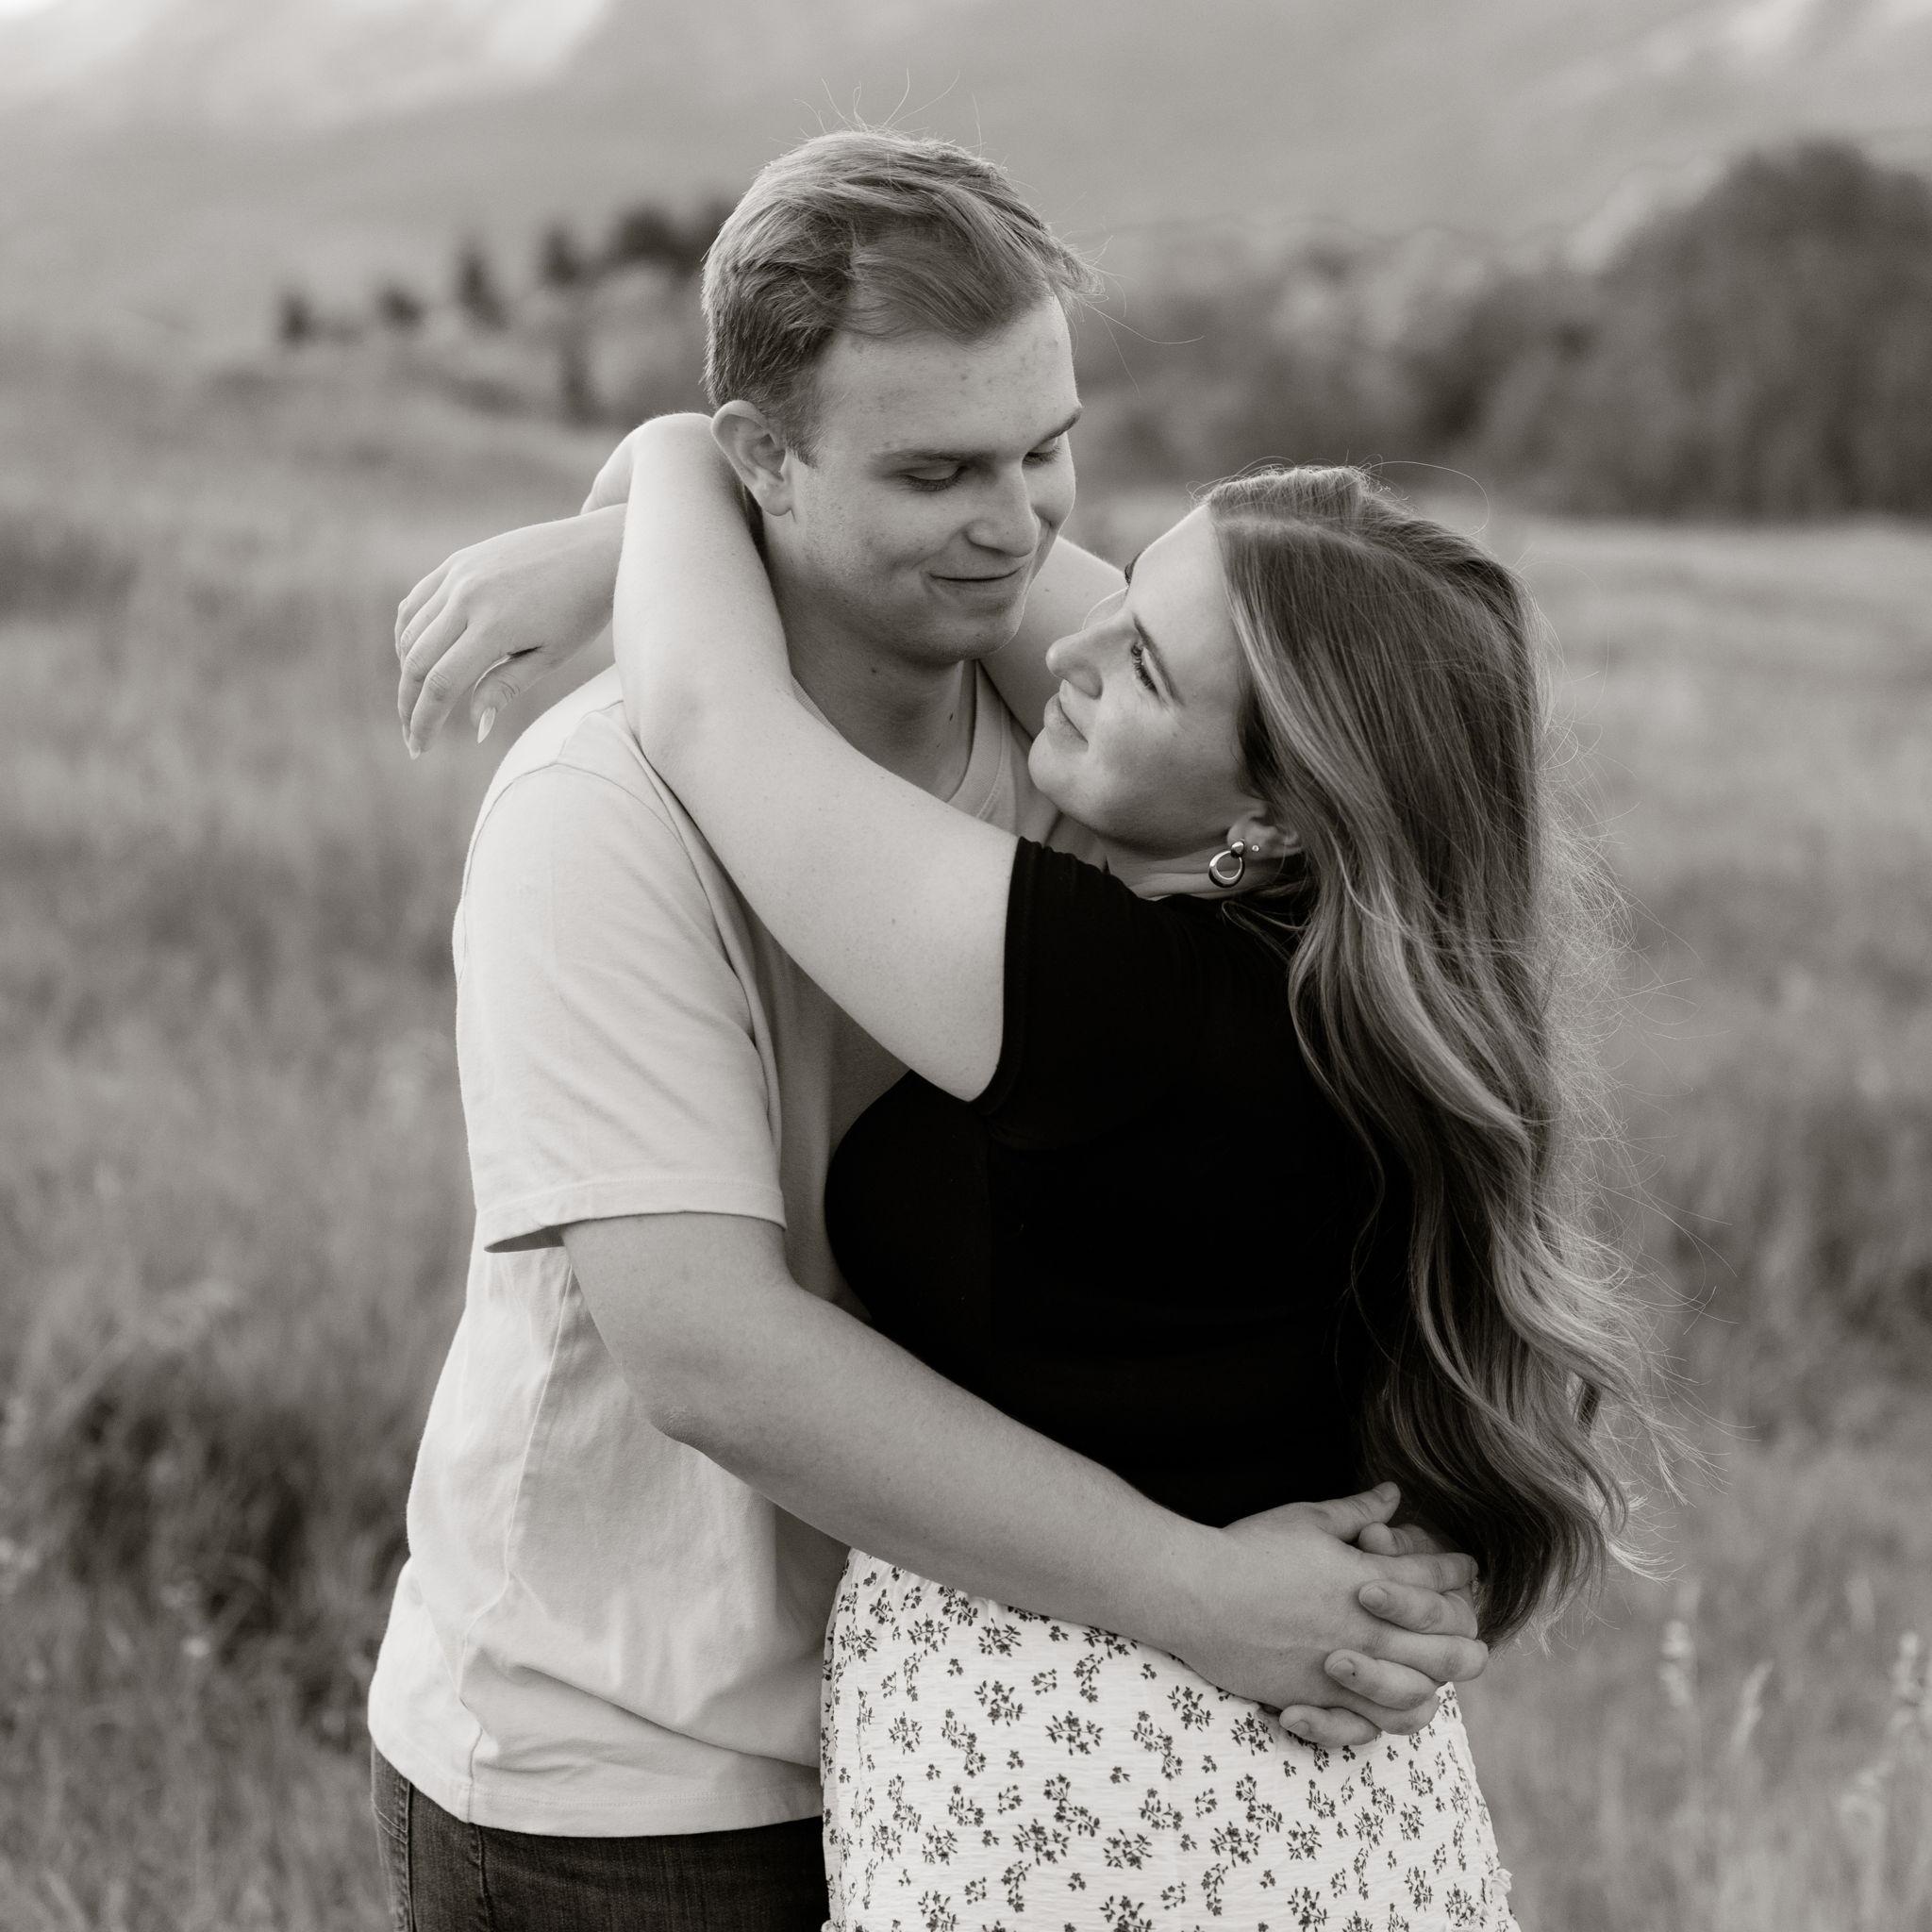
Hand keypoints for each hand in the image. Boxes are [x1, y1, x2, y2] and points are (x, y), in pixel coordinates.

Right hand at [395, 507, 624, 753]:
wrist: (596, 550)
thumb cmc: (582, 610)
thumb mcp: (551, 655)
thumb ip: (507, 687)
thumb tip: (476, 727)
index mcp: (495, 625)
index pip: (442, 684)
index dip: (425, 721)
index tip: (420, 749)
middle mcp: (467, 595)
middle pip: (416, 660)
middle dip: (409, 704)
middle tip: (412, 736)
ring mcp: (458, 574)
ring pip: (410, 632)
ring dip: (407, 672)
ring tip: (418, 702)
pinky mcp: (457, 561)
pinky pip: (416, 603)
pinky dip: (408, 634)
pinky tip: (415, 659)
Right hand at [1164, 1484, 1483, 1740]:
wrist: (1197, 1594)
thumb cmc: (1248, 1549)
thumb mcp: (1307, 1520)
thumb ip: (1356, 1512)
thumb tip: (1393, 1493)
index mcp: (1370, 1579)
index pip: (1437, 1580)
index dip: (1457, 1571)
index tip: (1465, 1567)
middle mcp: (1368, 1630)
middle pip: (1451, 1649)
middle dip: (1467, 1637)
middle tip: (1465, 1629)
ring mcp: (1345, 1672)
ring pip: (1421, 1698)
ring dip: (1434, 1685)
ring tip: (1431, 1675)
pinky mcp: (1317, 1700)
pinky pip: (1369, 1728)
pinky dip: (1384, 1720)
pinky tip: (1384, 1707)